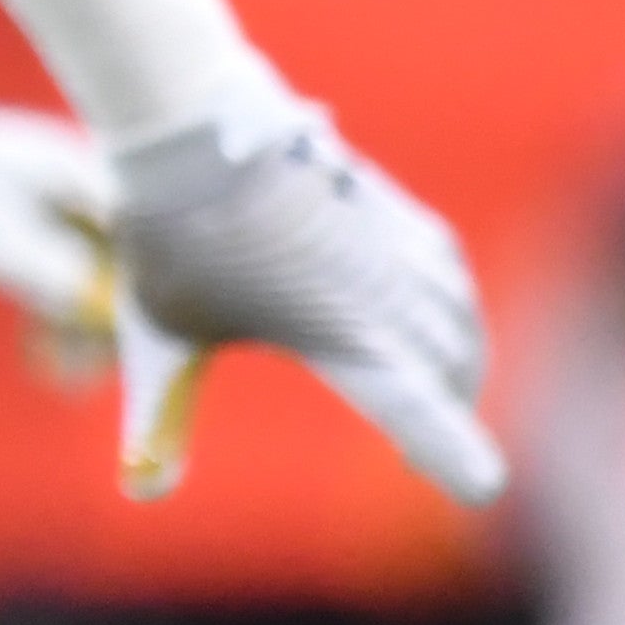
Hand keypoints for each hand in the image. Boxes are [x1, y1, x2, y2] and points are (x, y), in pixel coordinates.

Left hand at [107, 100, 502, 504]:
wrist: (192, 129)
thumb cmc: (169, 238)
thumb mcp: (159, 338)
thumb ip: (158, 422)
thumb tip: (141, 494)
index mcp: (343, 337)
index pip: (419, 413)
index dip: (452, 454)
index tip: (483, 489)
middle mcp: (388, 296)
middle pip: (449, 375)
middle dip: (446, 417)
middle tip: (419, 456)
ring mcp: (399, 248)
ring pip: (458, 324)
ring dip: (454, 366)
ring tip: (430, 396)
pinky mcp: (396, 211)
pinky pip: (449, 276)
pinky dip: (450, 313)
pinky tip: (431, 324)